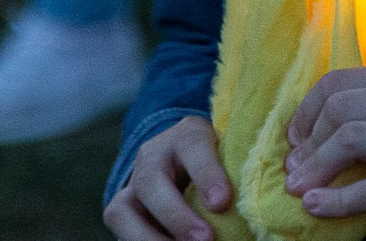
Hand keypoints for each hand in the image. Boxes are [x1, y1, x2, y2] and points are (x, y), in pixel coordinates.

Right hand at [104, 116, 232, 240]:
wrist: (183, 162)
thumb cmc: (215, 162)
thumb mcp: (227, 157)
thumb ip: (233, 173)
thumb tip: (244, 206)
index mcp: (186, 136)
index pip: (193, 145)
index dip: (207, 174)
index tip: (222, 203)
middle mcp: (152, 156)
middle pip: (151, 181)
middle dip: (177, 216)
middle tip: (205, 239)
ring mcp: (132, 185)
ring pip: (123, 210)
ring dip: (151, 238)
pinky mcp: (121, 210)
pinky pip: (123, 230)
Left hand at [284, 64, 365, 222]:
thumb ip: (357, 107)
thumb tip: (296, 136)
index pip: (342, 81)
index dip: (307, 109)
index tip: (294, 137)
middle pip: (343, 109)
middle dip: (310, 141)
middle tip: (294, 167)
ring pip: (352, 139)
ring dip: (316, 166)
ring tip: (299, 186)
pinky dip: (334, 200)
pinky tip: (315, 205)